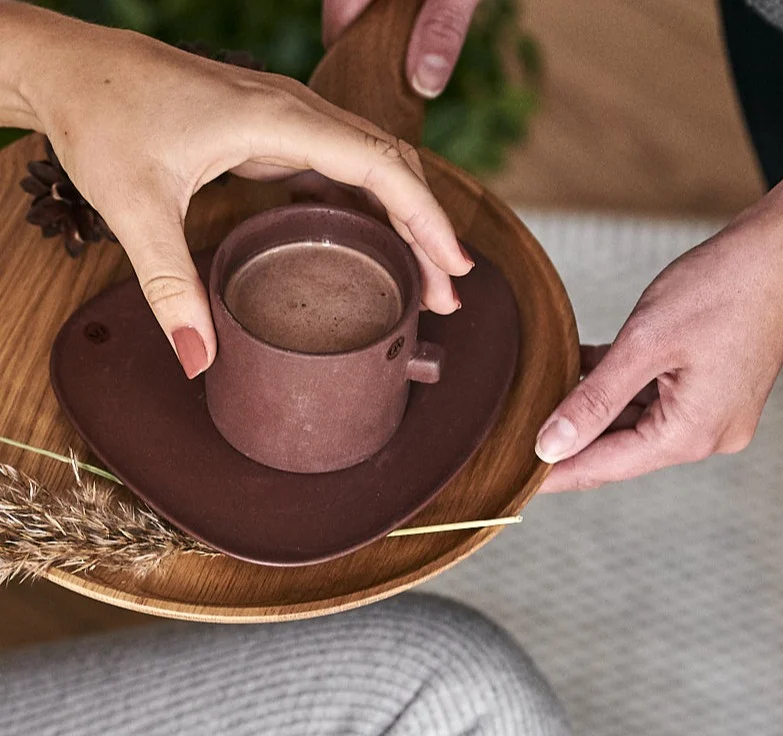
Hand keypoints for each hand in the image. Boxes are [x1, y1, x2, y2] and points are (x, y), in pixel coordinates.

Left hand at [10, 9, 470, 376]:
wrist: (68, 68)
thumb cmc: (100, 116)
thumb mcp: (134, 207)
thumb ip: (170, 286)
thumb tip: (199, 360)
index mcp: (274, 118)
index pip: (377, 164)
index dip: (424, 217)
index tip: (454, 267)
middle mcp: (289, 110)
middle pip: (388, 164)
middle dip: (427, 228)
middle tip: (448, 296)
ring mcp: (282, 117)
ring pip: (369, 162)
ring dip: (404, 217)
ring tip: (427, 280)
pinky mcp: (268, 130)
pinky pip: (339, 165)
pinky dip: (368, 206)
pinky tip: (373, 247)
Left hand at [535, 213, 782, 491]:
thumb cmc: (725, 285)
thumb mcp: (644, 342)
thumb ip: (593, 400)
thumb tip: (548, 446)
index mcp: (691, 434)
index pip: (605, 466)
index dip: (554, 472)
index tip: (513, 478)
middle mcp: (708, 438)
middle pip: (621, 450)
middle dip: (573, 438)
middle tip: (515, 436)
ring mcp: (716, 418)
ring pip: (637, 424)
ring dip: (596, 408)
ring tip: (544, 395)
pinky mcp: (718, 394)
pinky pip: (658, 403)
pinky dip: (624, 390)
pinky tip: (585, 372)